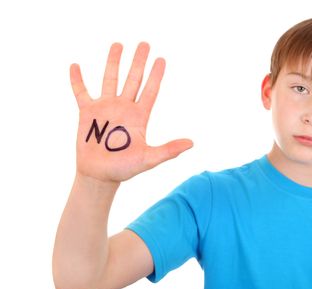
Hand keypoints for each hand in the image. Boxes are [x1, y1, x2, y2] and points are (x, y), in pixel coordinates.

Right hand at [70, 42, 192, 182]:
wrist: (100, 176)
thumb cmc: (125, 169)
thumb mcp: (149, 158)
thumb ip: (168, 150)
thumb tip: (191, 143)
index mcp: (139, 116)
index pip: (150, 90)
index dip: (156, 75)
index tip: (162, 59)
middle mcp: (124, 108)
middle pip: (133, 79)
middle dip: (138, 61)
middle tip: (145, 44)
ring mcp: (105, 108)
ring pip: (110, 79)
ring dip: (113, 62)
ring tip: (118, 45)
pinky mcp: (87, 113)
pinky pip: (81, 92)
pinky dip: (77, 80)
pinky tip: (75, 65)